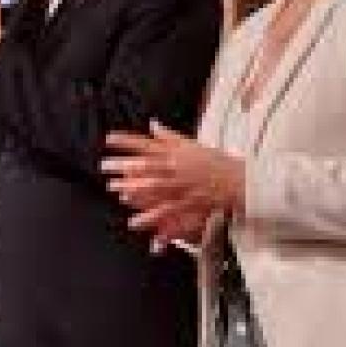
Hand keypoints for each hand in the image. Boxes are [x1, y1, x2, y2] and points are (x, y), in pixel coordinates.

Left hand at [101, 121, 244, 248]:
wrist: (241, 180)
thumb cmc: (214, 161)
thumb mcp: (192, 144)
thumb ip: (169, 136)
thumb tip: (152, 124)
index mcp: (177, 152)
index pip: (147, 144)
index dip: (127, 141)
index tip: (109, 139)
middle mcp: (178, 167)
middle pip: (148, 165)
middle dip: (125, 166)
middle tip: (105, 167)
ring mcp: (184, 186)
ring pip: (156, 188)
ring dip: (136, 189)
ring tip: (117, 192)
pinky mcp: (189, 204)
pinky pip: (168, 212)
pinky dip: (151, 217)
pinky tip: (135, 222)